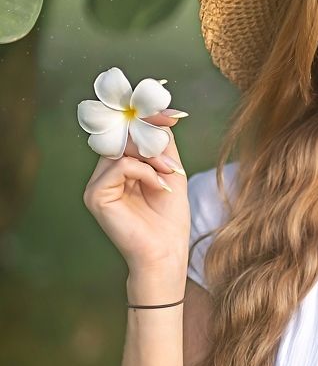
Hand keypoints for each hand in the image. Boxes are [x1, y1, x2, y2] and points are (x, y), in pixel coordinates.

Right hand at [82, 108, 189, 274]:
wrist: (166, 252)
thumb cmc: (169, 217)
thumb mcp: (171, 171)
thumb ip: (162, 143)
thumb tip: (160, 113)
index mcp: (119, 169)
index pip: (128, 133)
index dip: (149, 120)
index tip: (174, 114)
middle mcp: (104, 174)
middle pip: (124, 137)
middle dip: (153, 141)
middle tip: (173, 159)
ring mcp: (96, 185)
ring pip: (122, 148)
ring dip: (153, 157)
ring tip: (169, 175)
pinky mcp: (95, 195)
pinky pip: (121, 166)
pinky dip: (145, 171)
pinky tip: (159, 187)